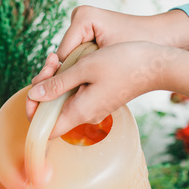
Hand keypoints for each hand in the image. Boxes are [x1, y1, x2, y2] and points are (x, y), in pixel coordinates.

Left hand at [25, 5, 188, 119]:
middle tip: (49, 63)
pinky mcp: (99, 98)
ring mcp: (94, 107)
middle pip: (52, 111)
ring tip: (56, 57)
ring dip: (55, 80)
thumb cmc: (123, 64)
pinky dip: (68, 79)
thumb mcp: (85, 68)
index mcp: (80, 112)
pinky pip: (76, 93)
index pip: (46, 130)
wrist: (156, 64)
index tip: (32, 93)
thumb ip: (57, 83)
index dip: (33, 115)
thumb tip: (34, 95)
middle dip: (43, 88)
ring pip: (63, 100)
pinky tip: (70, 61)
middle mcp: (86, 114)